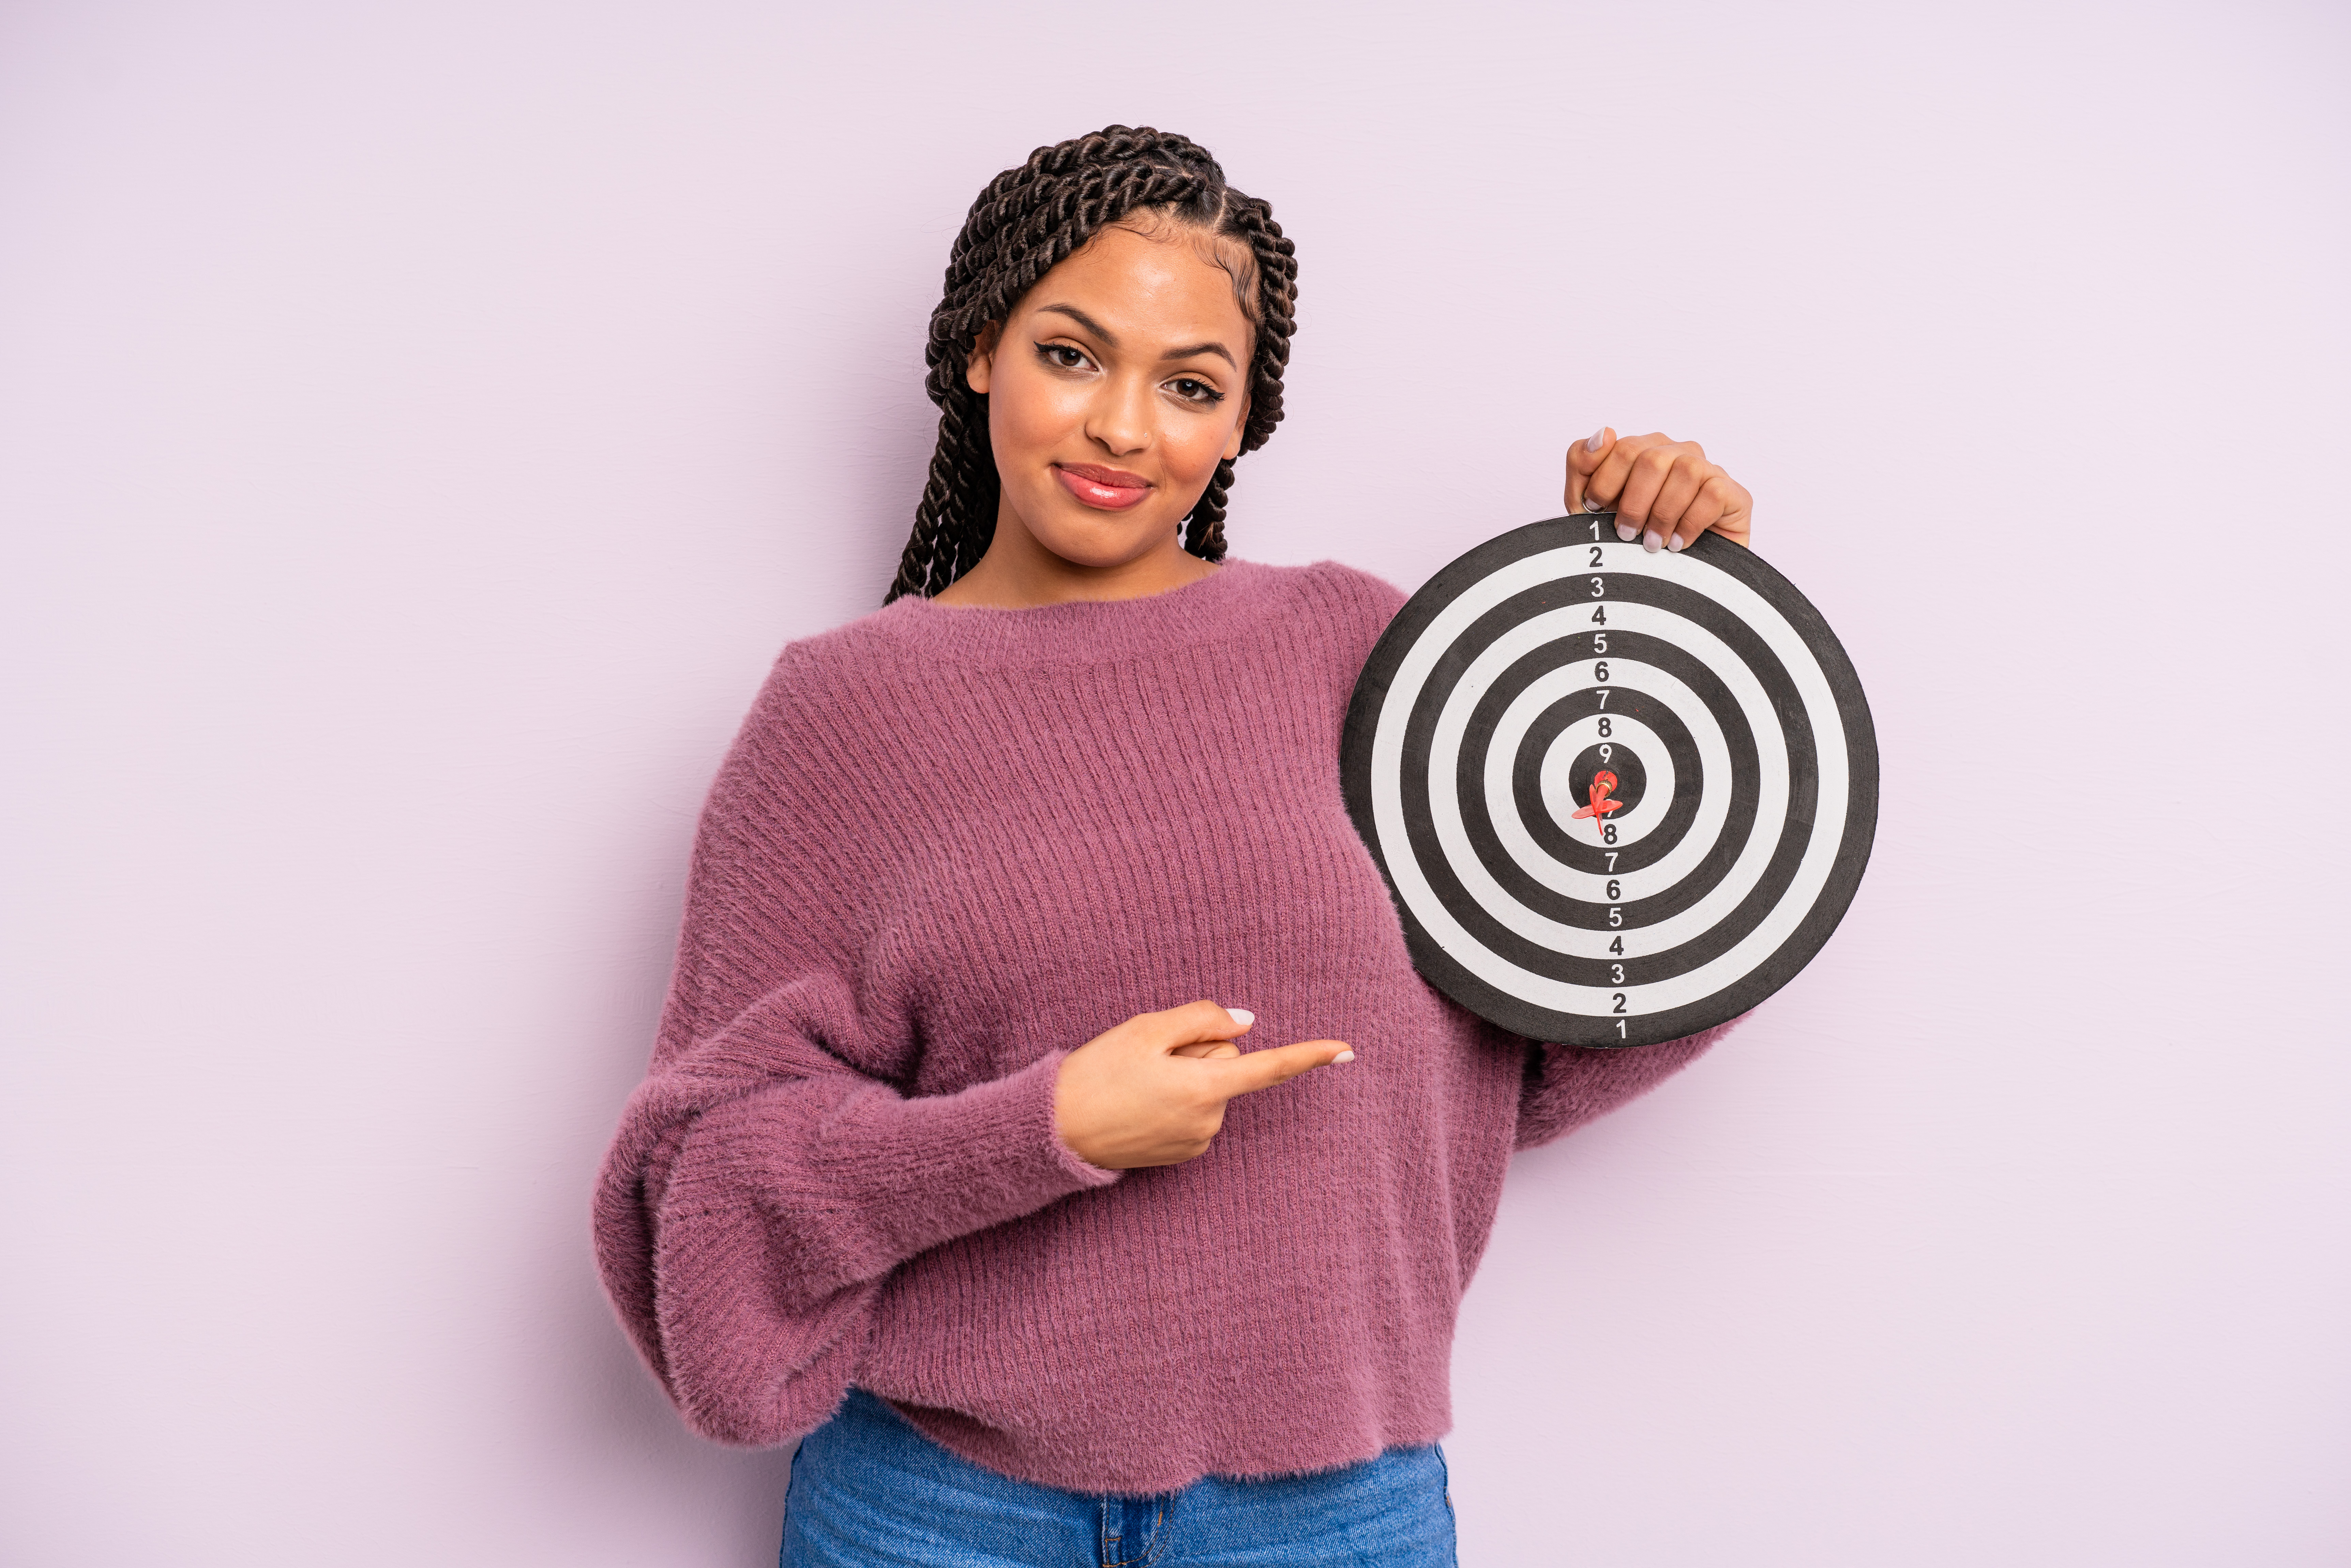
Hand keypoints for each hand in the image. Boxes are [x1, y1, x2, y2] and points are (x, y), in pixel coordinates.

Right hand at [1052, 1001, 1352, 1169]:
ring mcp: (1197, 1141)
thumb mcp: (1145, 1030)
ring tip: (1137, 1082)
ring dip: (1182, 1076)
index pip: (1268, 1068)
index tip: (1346, 1050)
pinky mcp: (1183, 1153)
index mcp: (1203, 1089)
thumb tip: (1245, 1024)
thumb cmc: (1097, 1073)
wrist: (1057, 1130)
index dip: (1309, 1056)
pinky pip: (1195, 1109)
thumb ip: (1202, 1019)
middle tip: (1147, 1058)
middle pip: (1225, 1064)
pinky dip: (1174, 1098)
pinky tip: (1140, 1101)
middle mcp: (1208, 1121)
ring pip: (1209, 1087)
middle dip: (1196, 1051)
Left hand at [1565, 427, 1752, 552]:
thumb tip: (1603, 432)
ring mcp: (1707, 469)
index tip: (1595, 510)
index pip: (1619, 447)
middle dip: (1632, 502)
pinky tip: (1677, 544)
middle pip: (1650, 458)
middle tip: (1625, 533)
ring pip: (1685, 471)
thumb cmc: (1632, 537)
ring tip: (1652, 543)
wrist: (1674, 579)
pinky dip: (1689, 523)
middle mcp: (1677, 452)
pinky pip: (1712, 494)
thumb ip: (1582, 464)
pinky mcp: (1733, 493)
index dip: (1603, 482)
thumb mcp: (1592, 505)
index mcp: (1644, 449)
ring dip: (1662, 513)